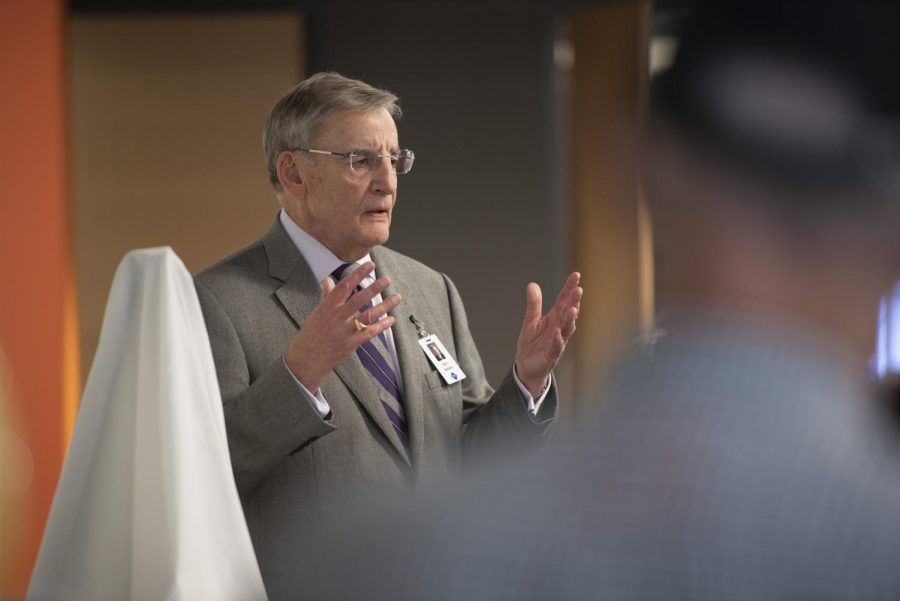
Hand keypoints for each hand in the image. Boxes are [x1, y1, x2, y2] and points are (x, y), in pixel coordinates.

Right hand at [284, 261, 401, 392]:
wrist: (307, 359)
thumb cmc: (312, 334)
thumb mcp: (317, 312)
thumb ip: (327, 296)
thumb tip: (329, 280)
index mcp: (327, 307)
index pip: (344, 286)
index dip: (357, 274)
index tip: (369, 265)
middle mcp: (337, 317)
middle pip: (358, 299)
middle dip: (374, 288)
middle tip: (387, 279)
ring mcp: (345, 331)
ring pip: (368, 315)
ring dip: (384, 306)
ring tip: (396, 297)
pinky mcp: (352, 343)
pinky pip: (370, 332)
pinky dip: (382, 326)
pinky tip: (391, 319)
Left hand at [515, 272, 581, 395]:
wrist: (527, 368)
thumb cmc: (533, 344)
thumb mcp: (530, 321)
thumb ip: (534, 305)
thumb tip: (532, 284)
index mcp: (554, 318)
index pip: (563, 301)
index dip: (569, 288)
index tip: (576, 275)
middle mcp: (559, 328)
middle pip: (567, 313)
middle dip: (574, 302)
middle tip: (579, 289)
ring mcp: (557, 341)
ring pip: (566, 329)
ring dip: (570, 320)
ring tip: (572, 309)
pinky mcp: (551, 355)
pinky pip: (555, 347)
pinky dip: (557, 340)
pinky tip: (558, 333)